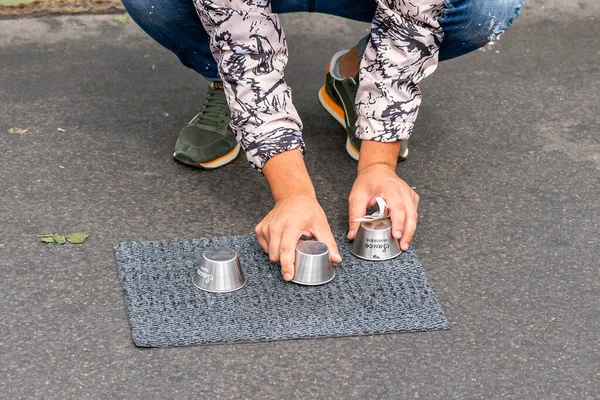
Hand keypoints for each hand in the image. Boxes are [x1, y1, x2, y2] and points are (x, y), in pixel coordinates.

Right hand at [260, 149, 341, 280]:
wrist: (293, 195)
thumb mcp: (321, 224)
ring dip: (280, 254)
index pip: (286, 249)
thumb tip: (336, 259)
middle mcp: (276, 226)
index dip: (287, 265)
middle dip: (285, 262)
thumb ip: (328, 243)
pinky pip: (264, 247)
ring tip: (291, 243)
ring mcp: (266, 227)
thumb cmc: (307, 209)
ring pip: (269, 252)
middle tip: (297, 253)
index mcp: (291, 225)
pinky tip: (282, 240)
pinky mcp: (260, 228)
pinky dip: (272, 248)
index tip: (289, 276)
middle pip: (276, 254)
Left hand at [348, 163, 419, 251]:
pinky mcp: (412, 198)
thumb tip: (352, 234)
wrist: (377, 169)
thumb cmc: (368, 181)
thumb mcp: (357, 196)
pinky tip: (405, 233)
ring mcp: (409, 194)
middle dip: (408, 231)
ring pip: (414, 214)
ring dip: (410, 230)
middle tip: (402, 246)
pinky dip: (410, 224)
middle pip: (410, 213)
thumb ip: (355, 216)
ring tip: (404, 244)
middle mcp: (403, 190)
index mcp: (390, 188)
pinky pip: (414, 213)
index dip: (398, 222)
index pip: (398, 207)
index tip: (396, 235)